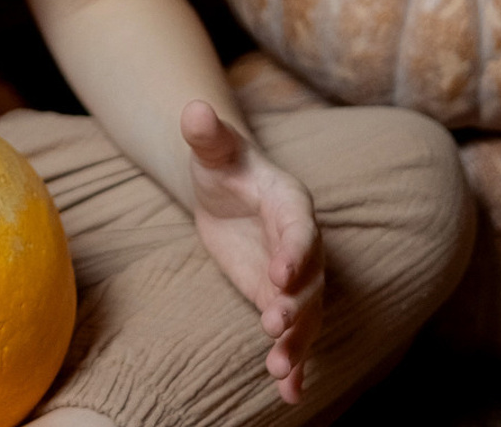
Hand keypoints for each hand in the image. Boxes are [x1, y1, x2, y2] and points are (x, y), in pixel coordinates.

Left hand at [182, 101, 322, 403]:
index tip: (281, 274)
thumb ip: (205, 133)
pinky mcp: (278, 298)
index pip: (298, 228)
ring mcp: (292, 276)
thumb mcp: (211, 147)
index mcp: (289, 202)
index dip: (294, 251)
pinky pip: (293, 334)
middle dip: (295, 305)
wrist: (224, 185)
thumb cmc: (221, 161)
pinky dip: (295, 364)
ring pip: (304, 314)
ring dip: (296, 342)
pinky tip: (289, 393)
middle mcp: (300, 243)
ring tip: (280, 369)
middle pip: (307, 279)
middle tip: (275, 326)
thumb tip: (193, 108)